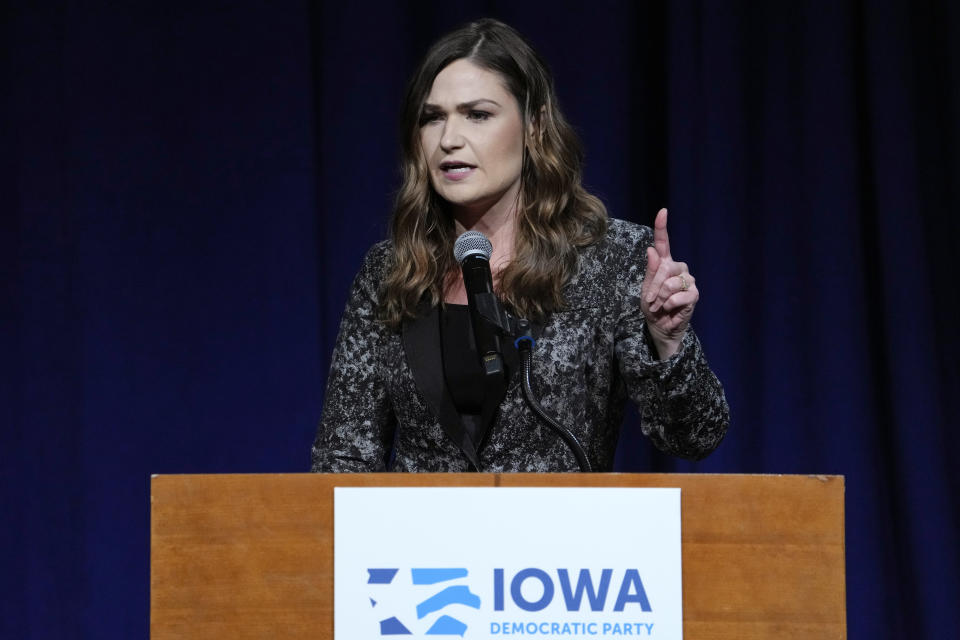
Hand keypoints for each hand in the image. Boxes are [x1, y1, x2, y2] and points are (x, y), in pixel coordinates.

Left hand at [640, 208, 697, 358]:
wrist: (661, 327)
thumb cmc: (652, 307)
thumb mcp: (645, 290)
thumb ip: (650, 272)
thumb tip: (651, 250)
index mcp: (664, 264)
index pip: (663, 243)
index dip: (662, 227)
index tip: (662, 212)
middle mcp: (678, 268)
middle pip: (664, 268)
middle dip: (653, 286)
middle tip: (650, 300)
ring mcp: (687, 280)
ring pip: (671, 282)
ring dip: (660, 297)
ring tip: (660, 305)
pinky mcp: (693, 293)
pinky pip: (679, 295)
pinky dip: (670, 304)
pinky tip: (670, 309)